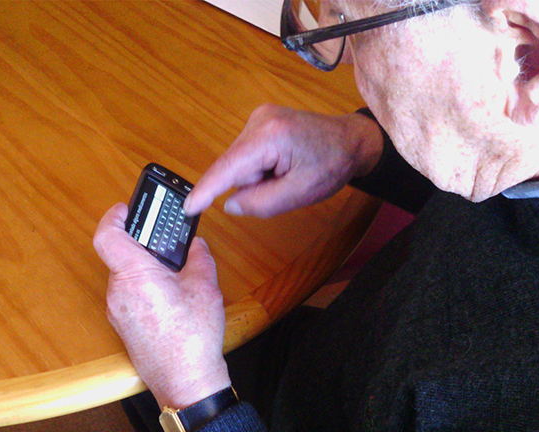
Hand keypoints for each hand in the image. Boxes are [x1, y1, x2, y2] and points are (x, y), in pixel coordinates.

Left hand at [93, 203, 230, 409]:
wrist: (186, 382)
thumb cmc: (193, 339)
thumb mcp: (205, 288)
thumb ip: (198, 258)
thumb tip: (195, 245)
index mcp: (136, 277)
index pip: (107, 236)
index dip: (114, 216)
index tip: (126, 208)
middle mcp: (118, 293)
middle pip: (119, 254)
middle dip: (140, 242)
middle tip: (163, 236)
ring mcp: (117, 311)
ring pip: (124, 275)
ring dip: (144, 265)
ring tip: (173, 267)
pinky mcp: (122, 324)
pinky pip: (128, 293)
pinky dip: (143, 283)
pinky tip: (169, 291)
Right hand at [183, 104, 383, 217]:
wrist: (350, 141)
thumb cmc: (332, 164)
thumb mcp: (300, 193)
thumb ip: (262, 202)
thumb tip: (230, 204)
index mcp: (271, 135)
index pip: (229, 166)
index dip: (207, 188)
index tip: (189, 206)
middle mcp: (260, 120)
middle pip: (235, 167)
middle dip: (253, 183)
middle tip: (284, 183)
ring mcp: (259, 117)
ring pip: (240, 163)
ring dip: (258, 176)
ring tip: (287, 170)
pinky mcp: (261, 121)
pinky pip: (247, 155)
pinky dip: (260, 166)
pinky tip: (282, 164)